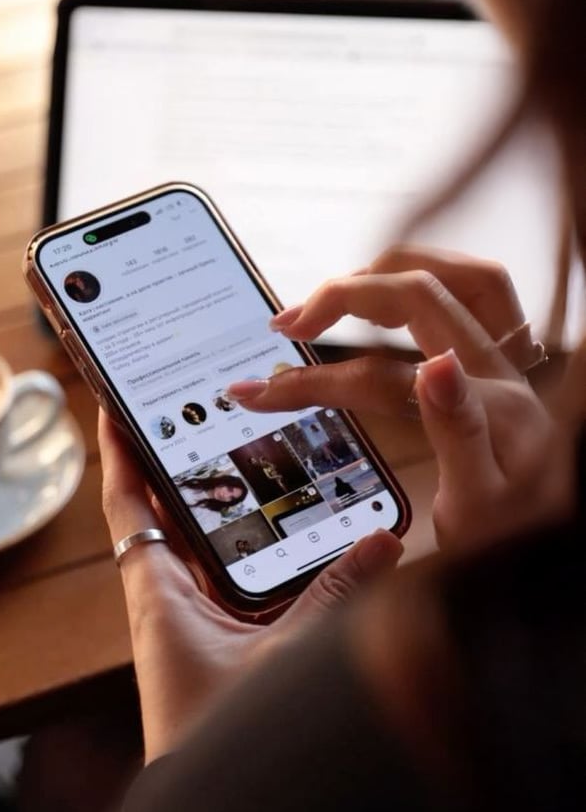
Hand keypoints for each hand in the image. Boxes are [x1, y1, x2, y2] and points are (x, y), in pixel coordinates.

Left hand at [99, 411, 403, 761]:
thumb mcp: (286, 660)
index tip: (114, 404)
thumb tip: (383, 543)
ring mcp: (188, 630)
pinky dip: (249, 560)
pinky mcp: (215, 654)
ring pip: (199, 552)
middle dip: (178, 468)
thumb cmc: (225, 744)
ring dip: (218, 512)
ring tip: (249, 459)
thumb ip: (336, 600)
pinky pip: (227, 589)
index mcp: (156, 597)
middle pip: (162, 518)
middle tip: (204, 415)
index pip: (126, 505)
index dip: (118, 453)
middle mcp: (164, 606)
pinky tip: (288, 543)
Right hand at [226, 247, 568, 552]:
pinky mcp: (499, 365)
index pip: (382, 376)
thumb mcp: (480, 504)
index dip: (315, 380)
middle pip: (416, 294)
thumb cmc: (511, 533)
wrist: (552, 541)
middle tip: (286, 326)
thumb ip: (458, 431)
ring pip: (452, 275)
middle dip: (342, 296)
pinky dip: (426, 277)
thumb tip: (434, 364)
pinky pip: (474, 292)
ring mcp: (503, 360)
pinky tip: (394, 289)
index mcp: (487, 404)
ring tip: (331, 294)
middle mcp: (498, 369)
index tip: (260, 393)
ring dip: (387, 270)